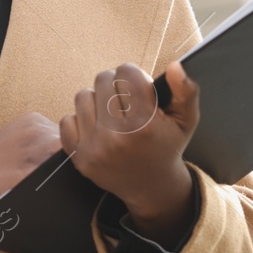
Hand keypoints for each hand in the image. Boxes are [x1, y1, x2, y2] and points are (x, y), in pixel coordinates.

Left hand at [58, 59, 200, 244]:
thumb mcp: (186, 120)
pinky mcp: (78, 157)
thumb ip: (185, 91)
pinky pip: (67, 119)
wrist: (151, 187)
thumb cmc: (167, 147)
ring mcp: (95, 148)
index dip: (135, 75)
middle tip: (126, 100)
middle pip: (103, 80)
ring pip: (83, 96)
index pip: (127, 73)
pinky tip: (98, 128)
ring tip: (112, 113)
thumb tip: (174, 66)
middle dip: (116, 85)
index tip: (140, 86)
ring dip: (97, 100)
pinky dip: (81, 120)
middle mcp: (117, 137)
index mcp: (145, 125)